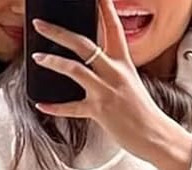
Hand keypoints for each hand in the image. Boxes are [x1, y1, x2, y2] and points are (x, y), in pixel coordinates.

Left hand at [32, 0, 191, 169]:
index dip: (104, 7)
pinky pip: (71, 107)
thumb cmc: (142, 112)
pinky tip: (41, 104)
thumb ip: (112, 71)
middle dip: (58, 32)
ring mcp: (105, 90)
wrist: (154, 135)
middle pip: (83, 43)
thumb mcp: (130, 83)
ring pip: (74, 68)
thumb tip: (91, 65)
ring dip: (53, 61)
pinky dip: (55, 107)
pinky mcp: (99, 110)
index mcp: (123, 62)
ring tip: (37, 57)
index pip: (113, 27)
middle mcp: (114, 72)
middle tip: (40, 24)